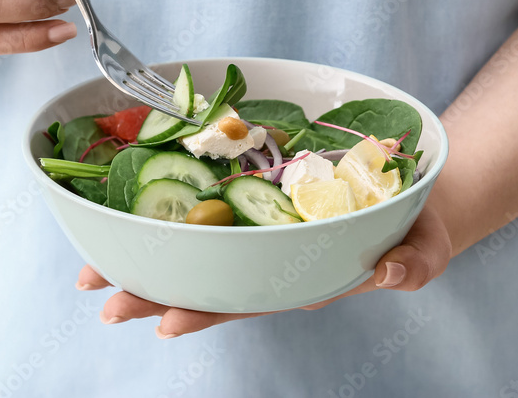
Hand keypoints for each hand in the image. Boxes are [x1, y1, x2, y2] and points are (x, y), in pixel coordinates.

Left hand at [76, 198, 451, 338]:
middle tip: (103, 298)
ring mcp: (258, 227)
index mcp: (300, 278)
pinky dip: (169, 208)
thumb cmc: (414, 230)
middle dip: (153, 291)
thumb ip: (413, 265)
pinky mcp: (255, 194)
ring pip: (194, 248)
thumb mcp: (424, 249)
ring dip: (145, 257)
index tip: (166, 323)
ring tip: (93, 269)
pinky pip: (208, 204)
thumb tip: (392, 272)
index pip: (246, 301)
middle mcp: (268, 258)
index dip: (205, 312)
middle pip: (203, 280)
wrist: (409, 197)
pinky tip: (131, 212)